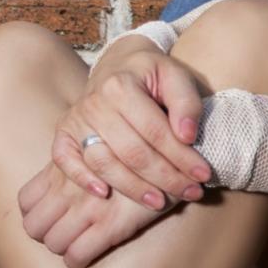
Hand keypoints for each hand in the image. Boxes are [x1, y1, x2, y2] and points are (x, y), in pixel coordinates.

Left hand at [16, 159, 171, 267]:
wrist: (176, 149)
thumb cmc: (142, 144)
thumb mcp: (104, 142)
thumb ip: (82, 160)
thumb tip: (74, 181)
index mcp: (64, 167)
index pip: (27, 200)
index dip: (36, 214)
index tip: (52, 217)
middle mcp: (69, 187)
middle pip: (34, 226)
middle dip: (47, 234)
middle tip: (66, 234)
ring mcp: (88, 206)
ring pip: (53, 242)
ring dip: (63, 248)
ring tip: (81, 243)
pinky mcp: (110, 224)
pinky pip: (77, 255)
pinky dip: (79, 260)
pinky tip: (92, 254)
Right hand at [51, 40, 212, 212]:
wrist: (118, 65)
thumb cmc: (152, 75)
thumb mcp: (176, 77)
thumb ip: (186, 102)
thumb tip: (187, 136)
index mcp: (121, 86)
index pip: (155, 131)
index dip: (182, 157)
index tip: (204, 175)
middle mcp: (94, 103)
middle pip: (132, 152)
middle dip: (165, 178)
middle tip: (191, 193)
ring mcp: (76, 120)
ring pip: (104, 163)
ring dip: (133, 188)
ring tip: (160, 202)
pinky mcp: (63, 133)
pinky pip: (65, 160)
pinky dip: (82, 179)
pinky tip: (105, 194)